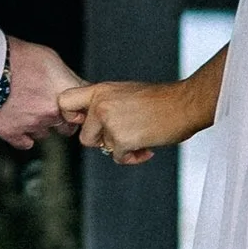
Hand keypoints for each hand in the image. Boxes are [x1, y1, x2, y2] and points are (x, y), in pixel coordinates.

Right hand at [0, 35, 81, 150]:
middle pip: (68, 126)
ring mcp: (32, 125)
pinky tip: (21, 125)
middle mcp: (51, 113)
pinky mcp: (12, 133)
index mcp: (64, 94)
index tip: (77, 105)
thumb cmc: (17, 58)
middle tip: (53, 107)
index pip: (85, 107)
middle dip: (63, 118)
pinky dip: (24, 136)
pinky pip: (25, 143)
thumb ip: (67, 77)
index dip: (80, 105)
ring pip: (45, 133)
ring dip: (41, 124)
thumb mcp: (50, 58)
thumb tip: (74, 85)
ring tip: (29, 109)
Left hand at [59, 72, 210, 167]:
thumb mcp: (124, 93)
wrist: (183, 104)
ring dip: (122, 149)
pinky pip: (119, 158)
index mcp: (100, 90)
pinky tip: (146, 147)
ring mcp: (110, 122)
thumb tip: (93, 122)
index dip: (70, 116)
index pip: (64, 101)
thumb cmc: (160, 100)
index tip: (84, 122)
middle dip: (102, 142)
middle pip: (84, 137)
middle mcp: (100, 105)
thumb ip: (105, 104)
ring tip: (140, 138)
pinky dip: (132, 157)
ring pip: (104, 149)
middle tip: (121, 135)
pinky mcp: (121, 139)